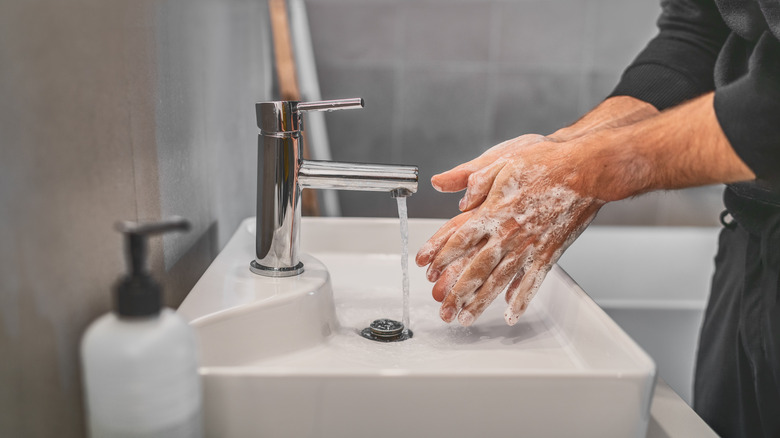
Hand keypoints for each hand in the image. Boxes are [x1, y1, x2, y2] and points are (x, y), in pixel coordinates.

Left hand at [416, 139, 604, 325]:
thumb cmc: (547, 161)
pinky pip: (533, 281)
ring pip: (500, 280)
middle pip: (476, 268)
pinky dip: (522, 299)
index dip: (441, 256)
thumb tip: (456, 196)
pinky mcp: (550, 252)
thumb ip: (475, 178)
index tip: (427, 270)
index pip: (460, 238)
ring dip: (482, 302)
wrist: (587, 169)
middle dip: (457, 292)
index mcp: (495, 210)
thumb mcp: (503, 159)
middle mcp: (509, 232)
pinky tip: (511, 313)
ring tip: (467, 318)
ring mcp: (530, 245)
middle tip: (444, 310)